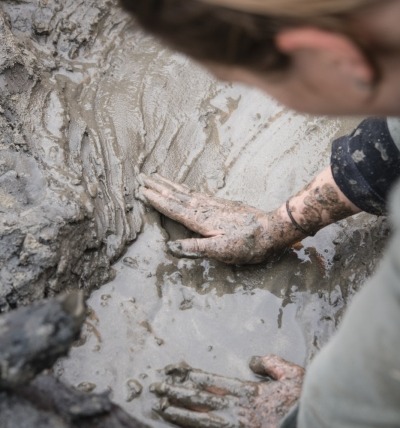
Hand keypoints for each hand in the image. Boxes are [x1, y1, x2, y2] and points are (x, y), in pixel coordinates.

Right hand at [139, 169, 359, 264]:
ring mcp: (214, 204)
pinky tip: (182, 188)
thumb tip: (171, 247)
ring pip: (186, 192)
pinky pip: (196, 193)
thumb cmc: (248, 245)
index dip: (157, 200)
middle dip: (159, 186)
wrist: (273, 230)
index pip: (174, 208)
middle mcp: (205, 208)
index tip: (142, 191)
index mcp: (202, 220)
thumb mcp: (222, 251)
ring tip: (157, 176)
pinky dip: (185, 188)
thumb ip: (196, 247)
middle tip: (142, 176)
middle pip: (177, 195)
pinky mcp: (222, 204)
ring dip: (170, 184)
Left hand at [150, 354, 303, 427]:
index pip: (213, 382)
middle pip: (200, 402)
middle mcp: (240, 413)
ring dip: (180, 419)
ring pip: (202, 427)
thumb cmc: (309, 404)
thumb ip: (271, 363)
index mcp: (249, 393)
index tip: (173, 372)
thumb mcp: (293, 374)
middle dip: (176, 395)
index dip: (191, 377)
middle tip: (155, 389)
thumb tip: (252, 360)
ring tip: (161, 412)